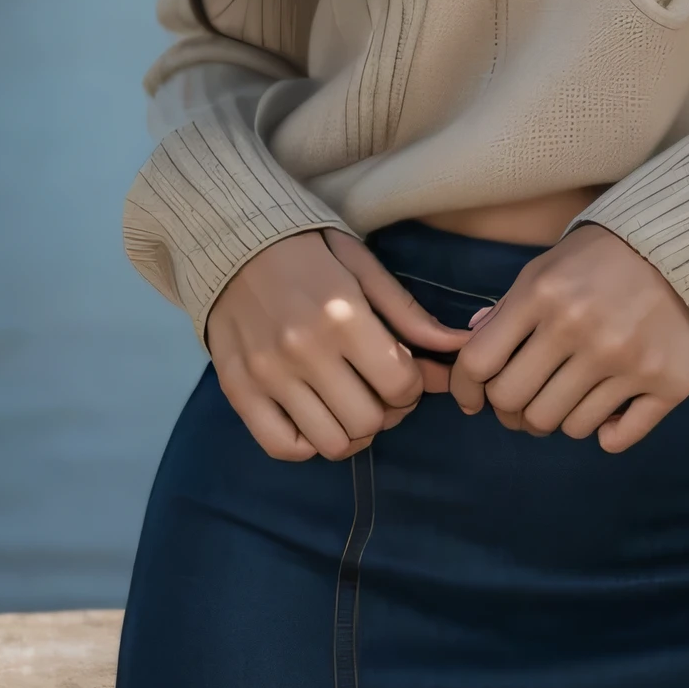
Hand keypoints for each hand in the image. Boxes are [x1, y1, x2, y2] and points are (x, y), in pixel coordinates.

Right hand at [206, 229, 468, 463]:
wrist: (230, 240)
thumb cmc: (307, 251)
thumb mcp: (363, 268)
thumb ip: (409, 315)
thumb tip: (458, 350)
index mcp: (343, 316)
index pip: (401, 385)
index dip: (413, 386)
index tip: (403, 372)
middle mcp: (304, 351)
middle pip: (370, 421)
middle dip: (386, 411)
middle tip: (378, 391)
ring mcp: (268, 375)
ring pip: (331, 443)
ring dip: (350, 432)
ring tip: (348, 404)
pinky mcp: (238, 391)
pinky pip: (282, 447)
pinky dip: (306, 444)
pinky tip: (314, 417)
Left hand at [448, 224, 688, 451]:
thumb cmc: (609, 254)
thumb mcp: (550, 265)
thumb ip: (510, 306)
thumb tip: (473, 343)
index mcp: (544, 295)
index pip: (479, 363)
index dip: (467, 389)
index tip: (473, 399)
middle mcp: (580, 331)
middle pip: (514, 404)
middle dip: (510, 411)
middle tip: (522, 405)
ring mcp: (625, 361)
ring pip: (563, 426)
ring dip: (559, 419)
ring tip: (569, 398)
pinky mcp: (665, 385)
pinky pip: (616, 439)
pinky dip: (607, 434)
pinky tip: (610, 412)